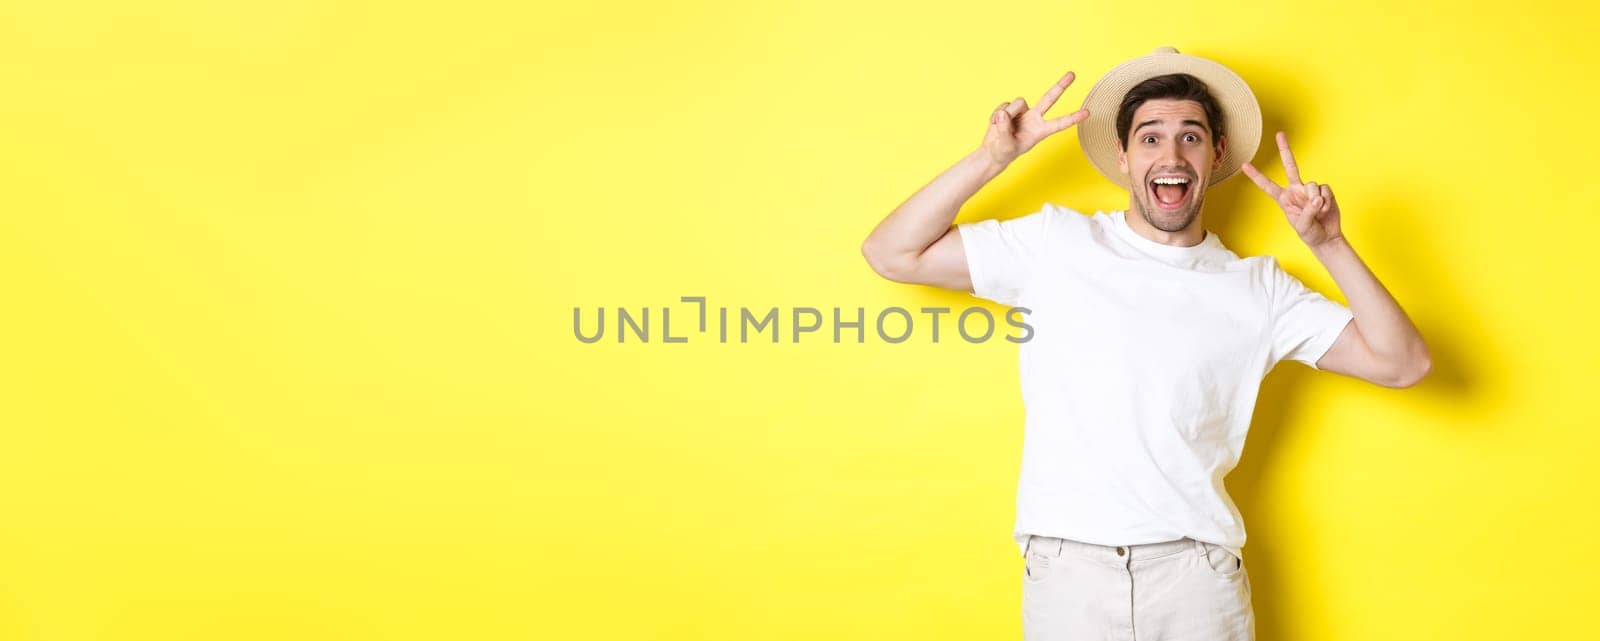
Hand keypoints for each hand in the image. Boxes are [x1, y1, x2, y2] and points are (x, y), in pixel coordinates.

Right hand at [981, 70, 1090, 167]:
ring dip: (1007, 114)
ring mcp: (1023, 112)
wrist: (992, 150)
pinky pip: (1004, 105)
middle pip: (1049, 98)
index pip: (1059, 123)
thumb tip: (1004, 113)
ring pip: (1018, 103)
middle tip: (1073, 74)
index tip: (1088, 113)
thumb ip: (1004, 129)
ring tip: (999, 126)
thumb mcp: (1006, 145)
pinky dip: (996, 115)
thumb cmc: (1004, 152)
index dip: (1073, 118)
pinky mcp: (1011, 109)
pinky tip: (994, 123)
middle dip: (1061, 86)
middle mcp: (1034, 118)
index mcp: (1040, 130)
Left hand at [1241, 132, 1344, 249]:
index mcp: (1284, 199)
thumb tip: (1316, 197)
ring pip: (1312, 185)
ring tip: (1318, 213)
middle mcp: (1295, 190)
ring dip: (1317, 202)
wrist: (1327, 237)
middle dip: (1285, 149)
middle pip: (1290, 166)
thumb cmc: (1310, 233)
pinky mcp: (1324, 190)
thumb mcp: (1303, 226)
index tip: (1244, 165)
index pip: (1267, 185)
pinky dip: (1327, 202)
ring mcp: (1309, 189)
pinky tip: (1326, 210)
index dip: (1256, 176)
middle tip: (1280, 134)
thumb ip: (1308, 211)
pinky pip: (1325, 190)